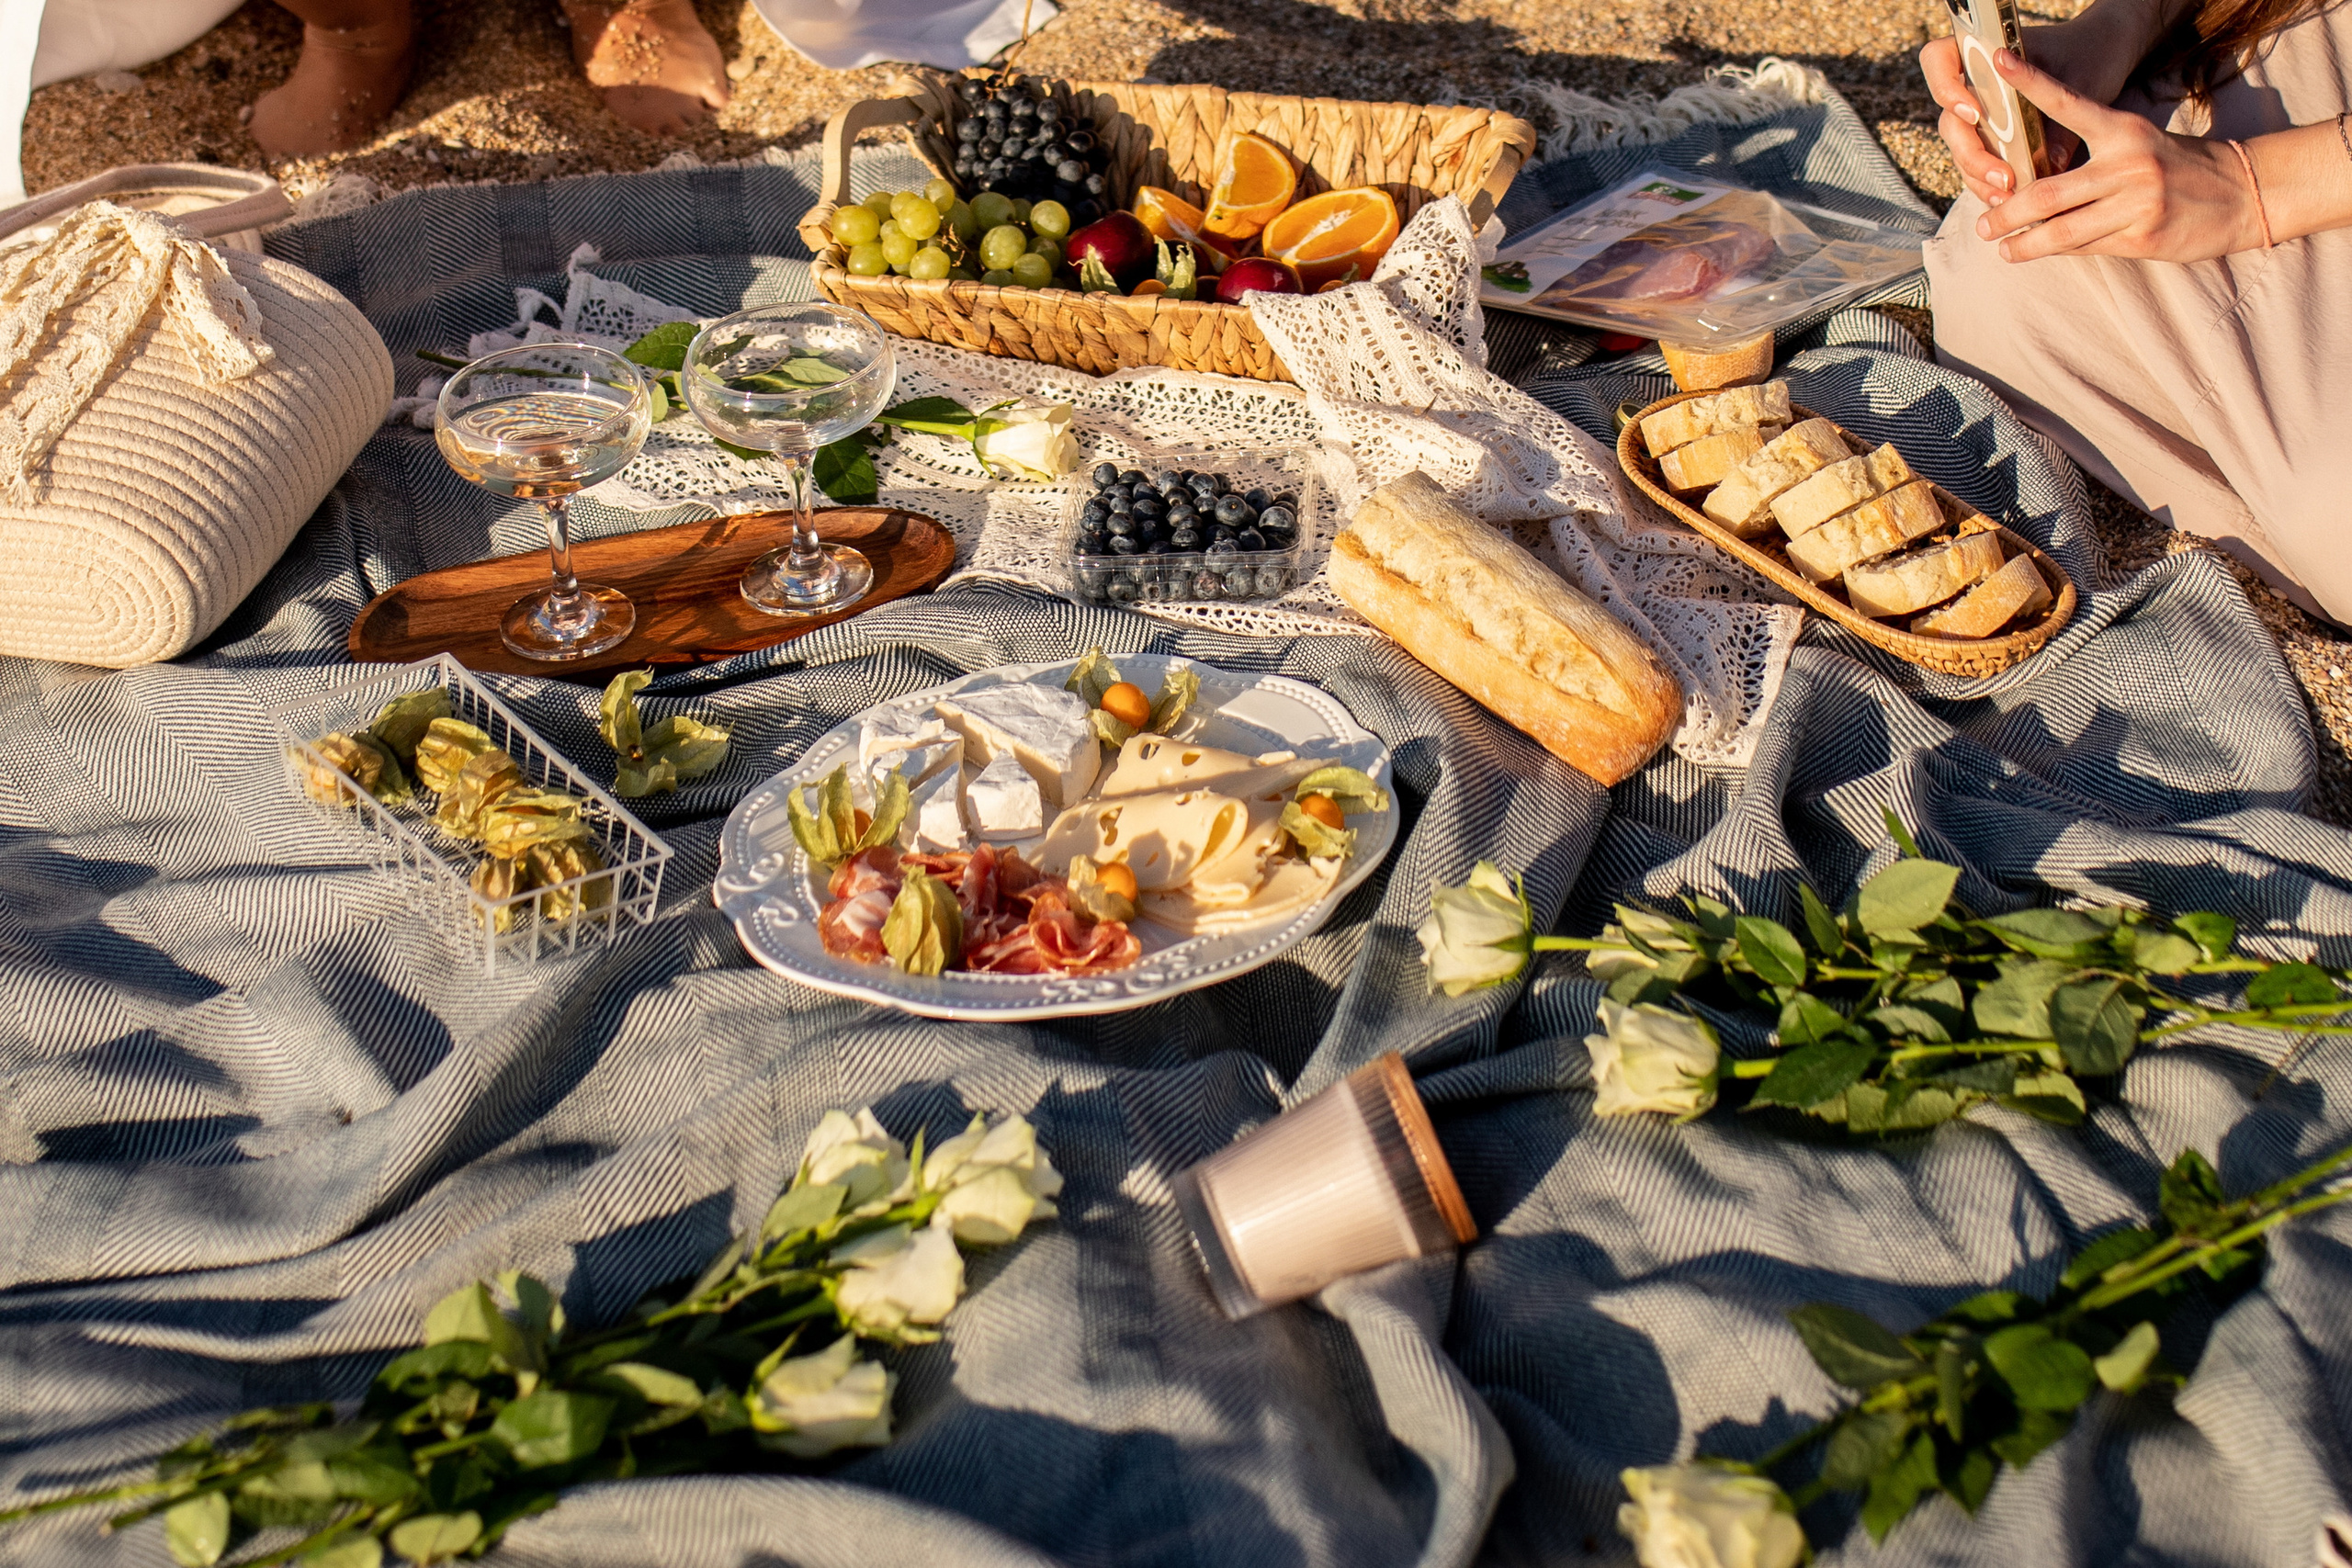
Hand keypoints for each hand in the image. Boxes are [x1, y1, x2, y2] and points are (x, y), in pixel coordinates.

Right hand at [1919, 4, 2148, 203]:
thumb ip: (2060, 119)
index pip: (1938, 62)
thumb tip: (2050, 166)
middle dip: (1972, 154)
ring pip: (1961, 152)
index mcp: (1983, 53)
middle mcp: (1973, 86)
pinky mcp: (1991, 141)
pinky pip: (1978, 168)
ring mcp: (1979, 116)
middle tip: (2003, 175)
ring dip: (1980, 177)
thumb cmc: (2088, 58)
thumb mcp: (2078, 84)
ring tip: (2008, 197)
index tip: (1975, 113)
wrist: (2100, 60)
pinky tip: (2010, 199)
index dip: (1945, 89)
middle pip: (1950, 122)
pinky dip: (1990, 185)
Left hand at [1971, 48, 2264, 261]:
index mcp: (2122, 130)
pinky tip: (2036, 252)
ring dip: (2023, 243)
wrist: (2243, 192)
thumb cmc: (2178, 166)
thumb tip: (2031, 179)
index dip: (2030, 82)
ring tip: (2001, 247)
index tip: (1998, 61)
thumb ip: (2091, 156)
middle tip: (1982, 223)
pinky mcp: (2142, 237)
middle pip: (2046, 192)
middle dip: (2006, 212)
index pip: (2067, 103)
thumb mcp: (2138, 144)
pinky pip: (2084, 247)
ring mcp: (2135, 203)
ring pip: (2060, 229)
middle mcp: (2127, 163)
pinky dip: (2055, 251)